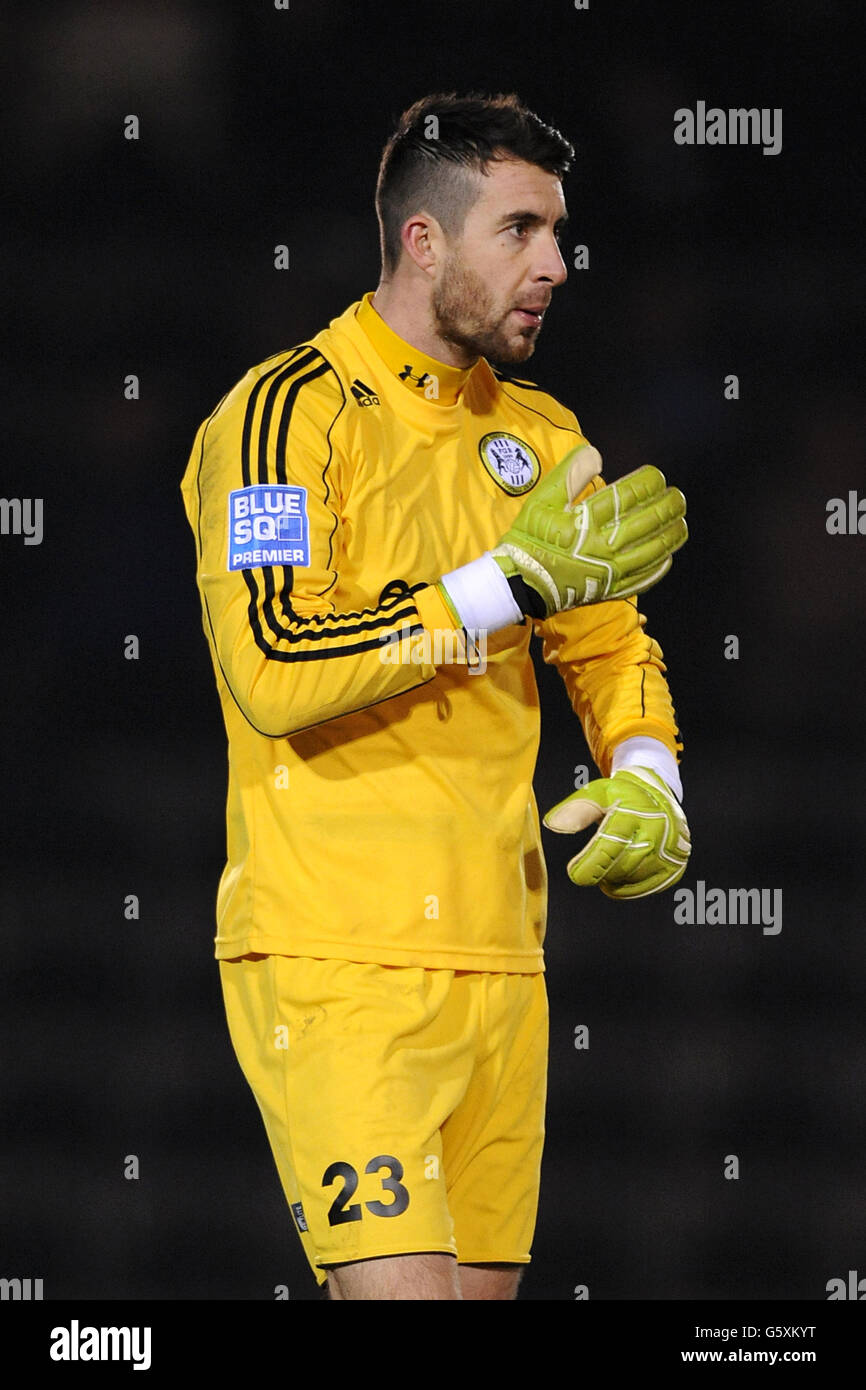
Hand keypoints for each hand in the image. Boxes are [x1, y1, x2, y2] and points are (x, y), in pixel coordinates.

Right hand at [491, 445, 686, 617]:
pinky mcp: (609, 590)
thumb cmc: (529, 539)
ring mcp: (609, 571)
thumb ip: (570, 474)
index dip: (648, 483)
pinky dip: (658, 568)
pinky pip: (642, 580)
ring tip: (681, 522)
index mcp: (586, 521)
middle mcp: (603, 546)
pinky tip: (668, 557)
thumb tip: (596, 454)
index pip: (628, 496)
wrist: (518, 583)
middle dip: (667, 506)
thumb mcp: (542, 500)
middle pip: (646, 522)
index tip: (657, 476)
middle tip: (678, 496)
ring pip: (651, 551)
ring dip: (670, 535)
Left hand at [543, 766, 690, 898]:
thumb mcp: (597, 794)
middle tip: (589, 864)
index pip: (609, 847)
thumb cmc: (622, 798)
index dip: (589, 865)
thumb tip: (553, 824)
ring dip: (612, 877)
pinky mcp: (674, 869)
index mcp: (634, 814)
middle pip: (618, 868)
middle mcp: (656, 834)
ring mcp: (669, 854)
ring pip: (630, 880)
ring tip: (609, 859)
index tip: (575, 873)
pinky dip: (627, 885)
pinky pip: (642, 889)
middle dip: (599, 870)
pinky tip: (622, 870)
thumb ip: (575, 809)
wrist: (659, 798)